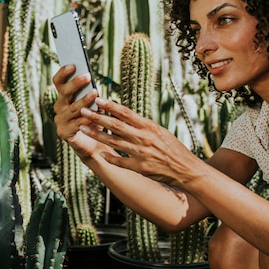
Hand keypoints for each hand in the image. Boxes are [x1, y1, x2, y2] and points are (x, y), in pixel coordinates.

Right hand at [52, 65, 105, 159]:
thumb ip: (92, 93)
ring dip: (84, 100)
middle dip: (75, 83)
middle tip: (87, 76)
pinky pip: (76, 124)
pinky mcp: (63, 132)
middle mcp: (59, 106)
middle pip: (64, 92)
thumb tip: (95, 84)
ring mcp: (60, 120)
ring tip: (95, 92)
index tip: (73, 64)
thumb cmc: (93, 119)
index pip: (58, 81)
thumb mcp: (94, 104)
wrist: (92, 142)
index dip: (63, 72)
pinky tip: (95, 114)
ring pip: (73, 107)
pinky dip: (87, 119)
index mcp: (64, 96)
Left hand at [78, 97, 199, 186]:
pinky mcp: (140, 168)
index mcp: (149, 126)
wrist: (186, 169)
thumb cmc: (173, 149)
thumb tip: (126, 115)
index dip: (110, 106)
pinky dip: (109, 157)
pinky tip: (100, 154)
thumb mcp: (160, 131)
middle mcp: (144, 138)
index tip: (97, 99)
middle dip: (97, 117)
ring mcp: (141, 153)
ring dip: (96, 135)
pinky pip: (120, 161)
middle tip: (82, 111)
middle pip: (115, 125)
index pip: (126, 113)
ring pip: (113, 142)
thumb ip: (143, 125)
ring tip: (83, 129)